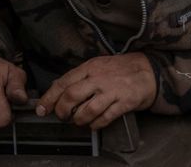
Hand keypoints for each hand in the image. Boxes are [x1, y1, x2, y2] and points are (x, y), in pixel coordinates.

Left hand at [36, 53, 156, 129]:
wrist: (148, 70)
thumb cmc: (120, 69)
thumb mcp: (97, 66)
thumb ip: (79, 76)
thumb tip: (57, 88)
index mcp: (90, 67)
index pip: (64, 82)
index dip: (50, 98)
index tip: (42, 109)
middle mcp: (99, 78)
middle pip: (72, 96)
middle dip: (62, 111)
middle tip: (62, 117)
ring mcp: (112, 90)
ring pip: (87, 110)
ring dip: (79, 120)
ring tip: (79, 121)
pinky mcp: (124, 102)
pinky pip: (104, 118)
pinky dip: (95, 124)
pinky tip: (94, 123)